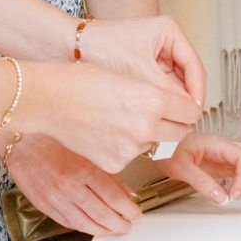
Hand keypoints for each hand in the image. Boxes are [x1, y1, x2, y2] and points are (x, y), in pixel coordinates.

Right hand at [5, 135, 140, 234]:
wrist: (19, 139)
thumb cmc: (52, 137)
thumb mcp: (86, 148)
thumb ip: (107, 171)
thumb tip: (126, 192)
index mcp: (83, 168)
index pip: (113, 197)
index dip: (128, 210)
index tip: (135, 213)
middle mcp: (69, 186)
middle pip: (102, 214)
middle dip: (119, 224)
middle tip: (128, 225)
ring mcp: (55, 198)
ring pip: (85, 223)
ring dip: (103, 230)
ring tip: (113, 230)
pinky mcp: (43, 204)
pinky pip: (66, 222)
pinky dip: (82, 228)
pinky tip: (92, 227)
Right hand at [14, 60, 198, 172]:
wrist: (49, 99)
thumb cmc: (81, 82)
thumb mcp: (128, 77)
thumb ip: (155, 94)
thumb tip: (174, 107)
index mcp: (152, 99)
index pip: (191, 111)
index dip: (187, 108)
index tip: (184, 109)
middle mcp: (146, 126)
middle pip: (180, 132)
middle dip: (174, 125)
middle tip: (162, 117)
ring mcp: (131, 148)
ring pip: (155, 145)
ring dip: (147, 136)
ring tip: (122, 120)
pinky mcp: (116, 164)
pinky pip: (132, 157)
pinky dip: (125, 148)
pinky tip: (108, 133)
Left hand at [76, 15, 205, 108]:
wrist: (72, 46)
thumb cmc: (100, 47)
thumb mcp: (139, 71)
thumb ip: (166, 91)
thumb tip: (188, 112)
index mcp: (170, 31)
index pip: (195, 66)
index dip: (197, 92)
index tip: (195, 113)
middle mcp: (167, 41)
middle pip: (188, 76)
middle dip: (186, 99)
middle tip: (186, 122)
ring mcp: (157, 54)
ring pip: (175, 84)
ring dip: (173, 102)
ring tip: (172, 121)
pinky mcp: (147, 66)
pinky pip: (161, 86)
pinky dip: (161, 101)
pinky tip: (158, 115)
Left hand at [158, 135, 240, 202]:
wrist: (160, 147)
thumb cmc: (168, 150)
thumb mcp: (181, 167)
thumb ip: (202, 182)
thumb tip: (222, 198)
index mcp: (217, 144)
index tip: (234, 194)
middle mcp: (227, 147)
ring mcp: (228, 155)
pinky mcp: (226, 165)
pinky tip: (239, 194)